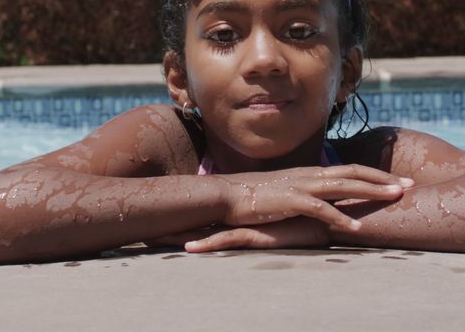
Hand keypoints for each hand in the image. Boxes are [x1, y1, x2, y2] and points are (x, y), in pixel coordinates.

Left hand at [148, 217, 329, 252]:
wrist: (324, 217)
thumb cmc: (302, 220)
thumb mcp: (274, 222)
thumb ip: (262, 221)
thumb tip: (248, 222)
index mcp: (237, 215)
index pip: (202, 215)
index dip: (179, 216)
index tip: (154, 219)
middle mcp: (235, 218)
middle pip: (194, 218)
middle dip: (168, 223)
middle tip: (140, 227)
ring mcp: (243, 225)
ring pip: (203, 229)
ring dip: (178, 235)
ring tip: (153, 239)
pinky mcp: (255, 234)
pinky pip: (225, 241)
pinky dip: (206, 245)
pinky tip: (189, 249)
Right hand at [214, 164, 413, 231]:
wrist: (226, 194)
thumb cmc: (254, 196)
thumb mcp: (286, 191)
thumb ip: (306, 193)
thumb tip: (323, 199)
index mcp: (311, 173)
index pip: (350, 169)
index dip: (376, 174)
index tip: (398, 181)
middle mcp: (310, 175)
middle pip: (355, 173)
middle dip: (384, 178)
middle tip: (410, 185)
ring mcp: (301, 186)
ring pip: (344, 185)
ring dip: (372, 191)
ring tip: (395, 197)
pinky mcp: (291, 200)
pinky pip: (321, 209)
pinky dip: (340, 218)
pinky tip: (357, 228)